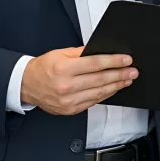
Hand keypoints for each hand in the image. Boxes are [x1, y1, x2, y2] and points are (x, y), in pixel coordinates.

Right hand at [21, 47, 138, 115]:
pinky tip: (113, 89)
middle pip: (100, 80)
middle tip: (132, 71)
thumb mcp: (60, 53)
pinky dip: (105, 95)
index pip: (95, 64)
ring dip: (116, 86)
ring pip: (99, 93)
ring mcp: (68, 100)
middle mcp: (66, 86)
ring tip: (127, 80)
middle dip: (119, 74)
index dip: (113, 61)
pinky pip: (93, 102)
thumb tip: (102, 51)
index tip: (126, 60)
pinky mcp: (70, 110)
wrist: (26, 85)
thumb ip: (81, 52)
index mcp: (64, 68)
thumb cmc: (42, 68)